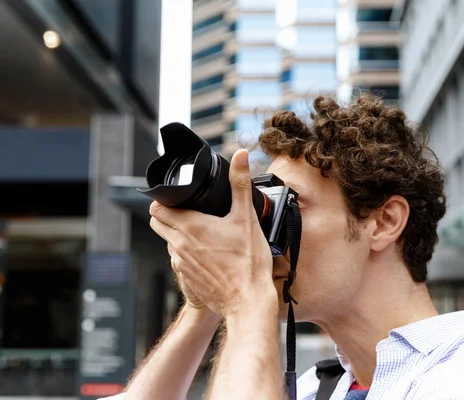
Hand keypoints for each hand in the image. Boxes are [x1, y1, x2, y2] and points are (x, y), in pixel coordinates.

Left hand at [149, 149, 275, 316]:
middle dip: (167, 212)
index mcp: (190, 226)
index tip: (177, 195)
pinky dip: (186, 251)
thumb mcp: (247, 218)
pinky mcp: (187, 278)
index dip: (163, 198)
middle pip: (157, 222)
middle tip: (187, 208)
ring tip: (201, 230)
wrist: (248, 301)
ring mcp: (181, 264)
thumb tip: (240, 155)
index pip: (157, 206)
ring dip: (178, 233)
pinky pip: (178, 259)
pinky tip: (208, 252)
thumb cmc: (249, 262)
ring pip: (168, 241)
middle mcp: (179, 245)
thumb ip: (240, 184)